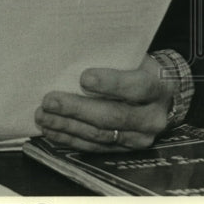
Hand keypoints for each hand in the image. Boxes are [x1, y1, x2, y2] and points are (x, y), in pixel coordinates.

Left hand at [34, 56, 174, 151]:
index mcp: (157, 86)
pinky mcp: (126, 150)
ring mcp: (140, 138)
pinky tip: (51, 130)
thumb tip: (73, 53)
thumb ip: (110, 57)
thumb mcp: (132, 57)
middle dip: (77, 109)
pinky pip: (95, 147)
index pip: (136, 86)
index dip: (110, 83)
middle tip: (49, 101)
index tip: (84, 78)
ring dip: (68, 126)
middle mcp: (152, 117)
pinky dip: (70, 139)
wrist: (160, 96)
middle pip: (113, 116)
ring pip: (101, 135)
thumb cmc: (136, 68)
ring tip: (43, 116)